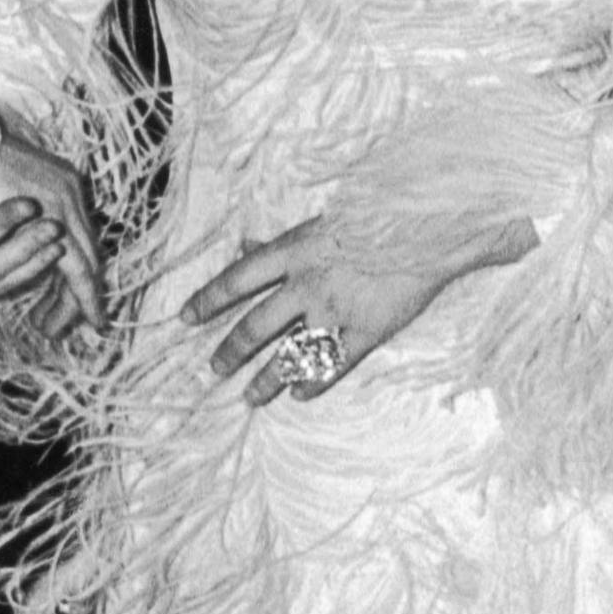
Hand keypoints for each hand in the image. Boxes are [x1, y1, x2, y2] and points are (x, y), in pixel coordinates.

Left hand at [182, 212, 537, 405]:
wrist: (428, 225)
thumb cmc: (374, 215)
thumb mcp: (320, 222)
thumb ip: (279, 242)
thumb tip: (244, 244)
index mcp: (293, 251)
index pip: (236, 279)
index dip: (208, 300)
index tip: (184, 318)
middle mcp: (307, 284)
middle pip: (257, 325)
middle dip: (231, 350)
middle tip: (214, 369)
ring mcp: (336, 311)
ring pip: (290, 354)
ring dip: (266, 379)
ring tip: (251, 397)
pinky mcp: (366, 330)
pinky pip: (333, 365)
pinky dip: (313, 382)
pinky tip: (299, 394)